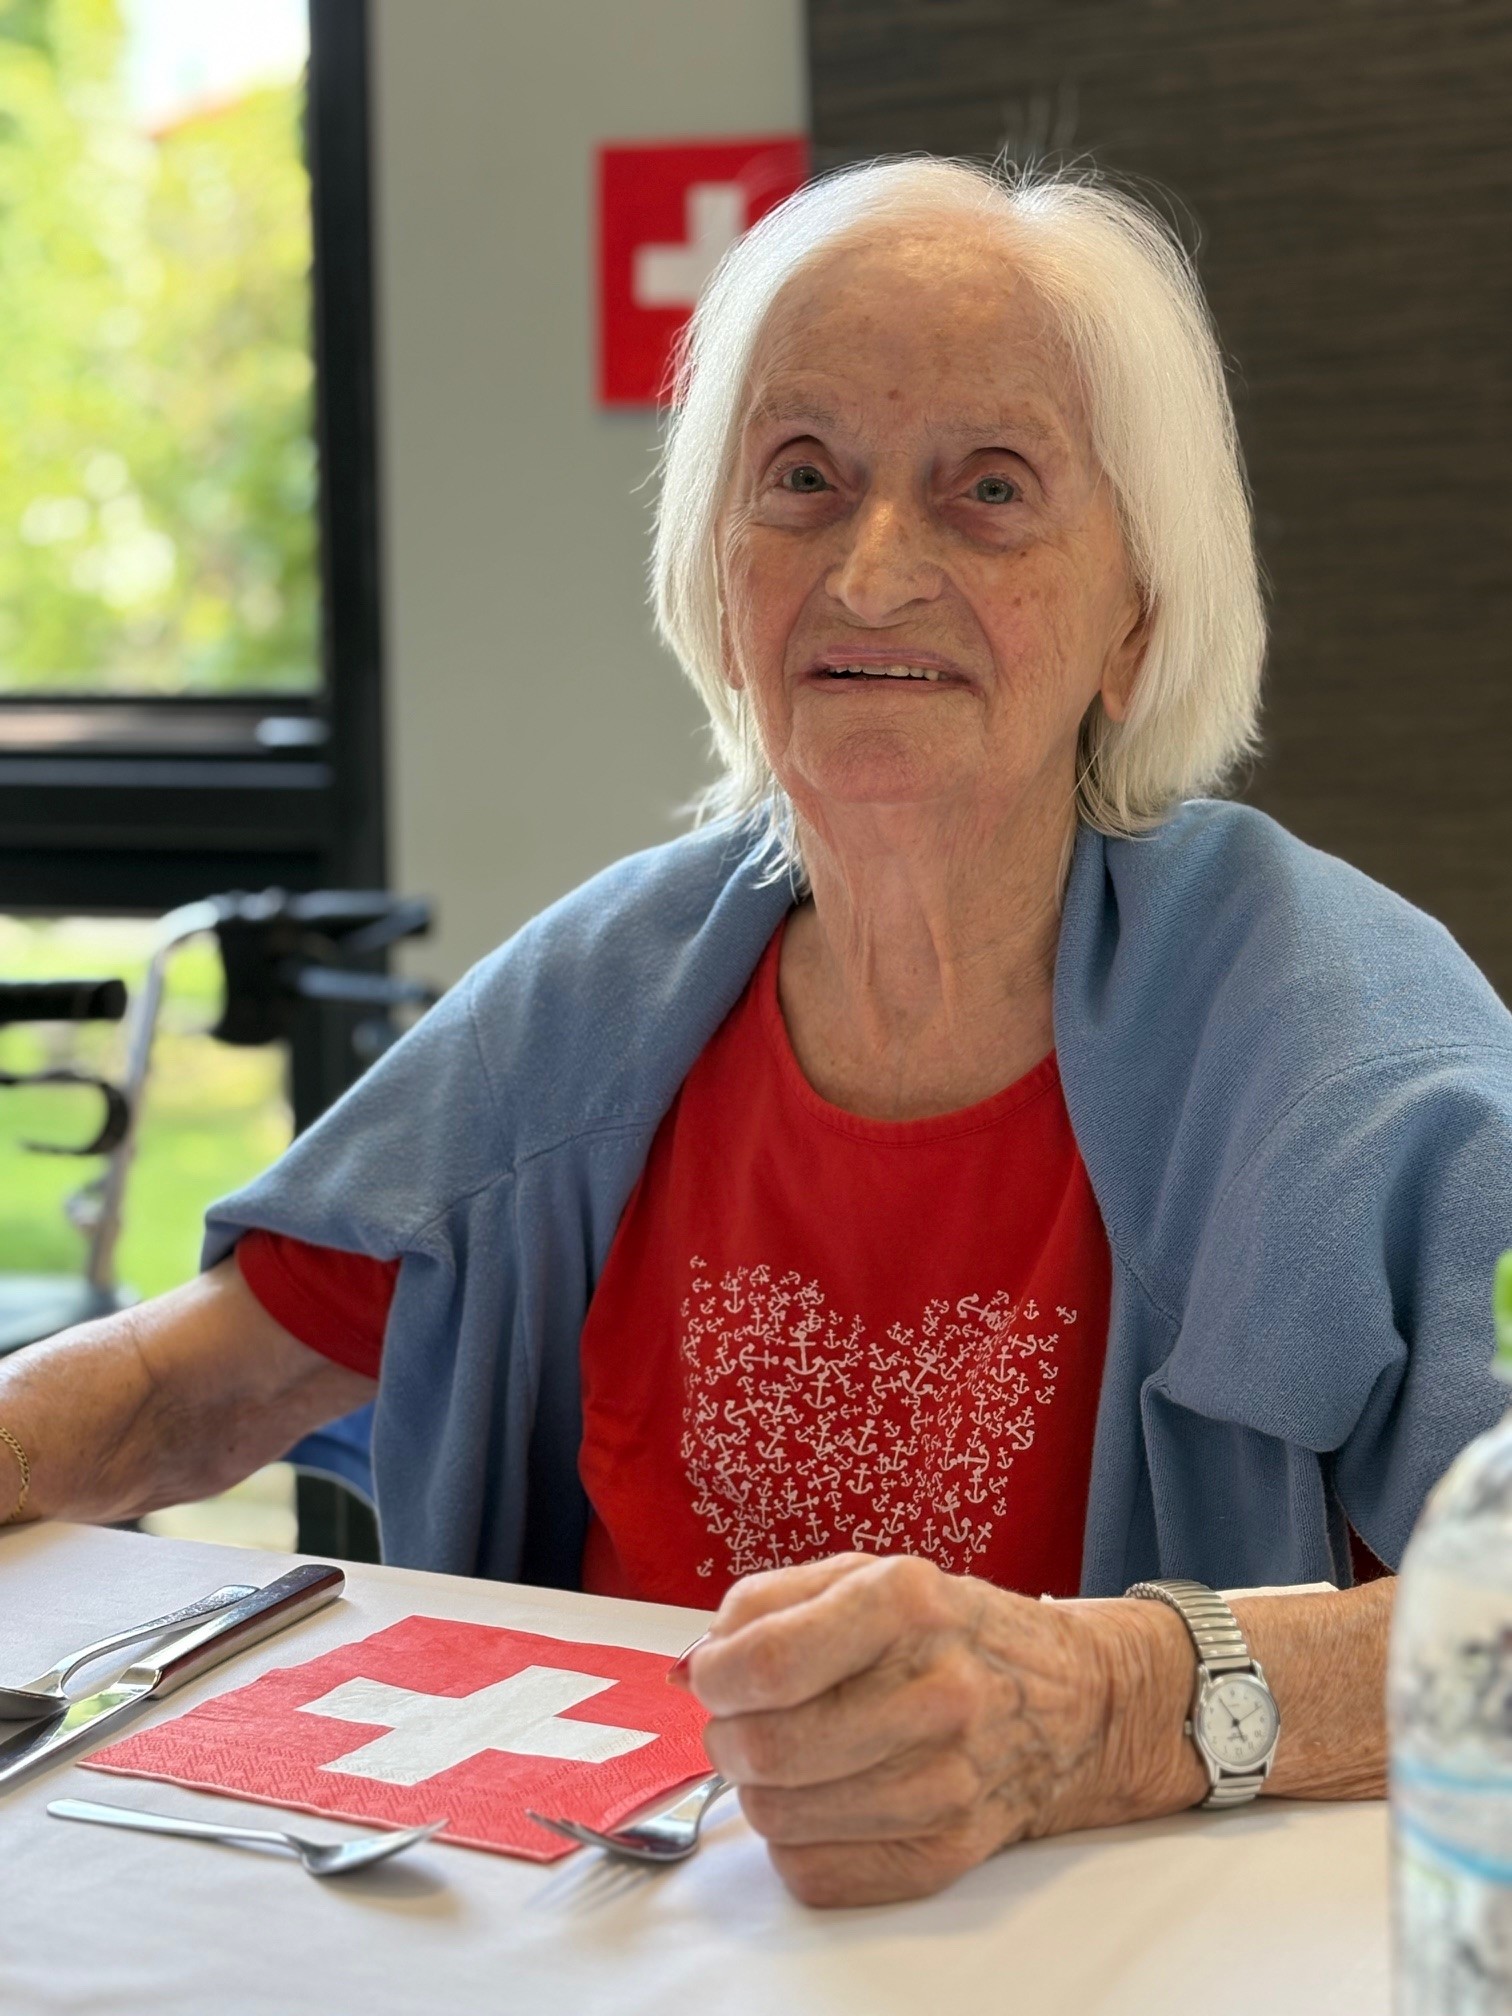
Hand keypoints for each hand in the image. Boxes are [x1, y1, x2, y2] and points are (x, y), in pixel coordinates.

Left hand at [674, 1552, 1202, 1907]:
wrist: (1074, 1702)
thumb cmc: (949, 1631)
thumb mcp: (864, 1576)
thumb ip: (763, 1605)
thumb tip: (692, 1666)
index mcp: (906, 1603)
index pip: (767, 1664)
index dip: (715, 1678)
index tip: (713, 1677)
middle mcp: (936, 1692)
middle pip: (767, 1750)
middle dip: (726, 1736)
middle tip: (739, 1720)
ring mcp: (946, 1781)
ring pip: (780, 1817)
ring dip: (759, 1788)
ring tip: (789, 1753)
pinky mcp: (945, 1853)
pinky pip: (814, 1871)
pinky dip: (794, 1839)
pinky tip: (825, 1797)